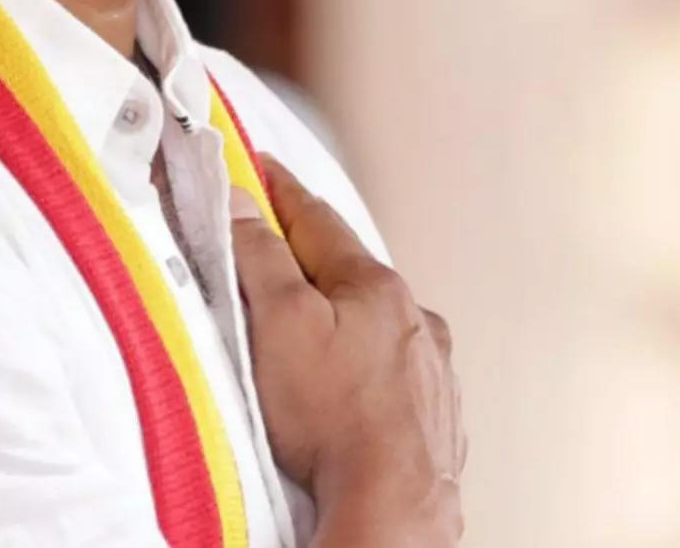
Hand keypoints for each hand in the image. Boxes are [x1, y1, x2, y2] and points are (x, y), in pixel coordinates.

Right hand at [230, 157, 463, 546]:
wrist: (393, 508)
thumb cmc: (334, 419)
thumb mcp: (279, 321)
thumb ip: (259, 255)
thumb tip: (243, 202)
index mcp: (377, 286)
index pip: (316, 219)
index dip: (279, 192)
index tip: (258, 170)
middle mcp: (414, 322)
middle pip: (350, 273)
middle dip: (312, 260)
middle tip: (275, 249)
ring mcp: (431, 373)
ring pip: (378, 326)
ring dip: (345, 319)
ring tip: (311, 332)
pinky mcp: (435, 421)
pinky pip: (394, 377)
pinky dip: (367, 371)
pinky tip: (350, 391)